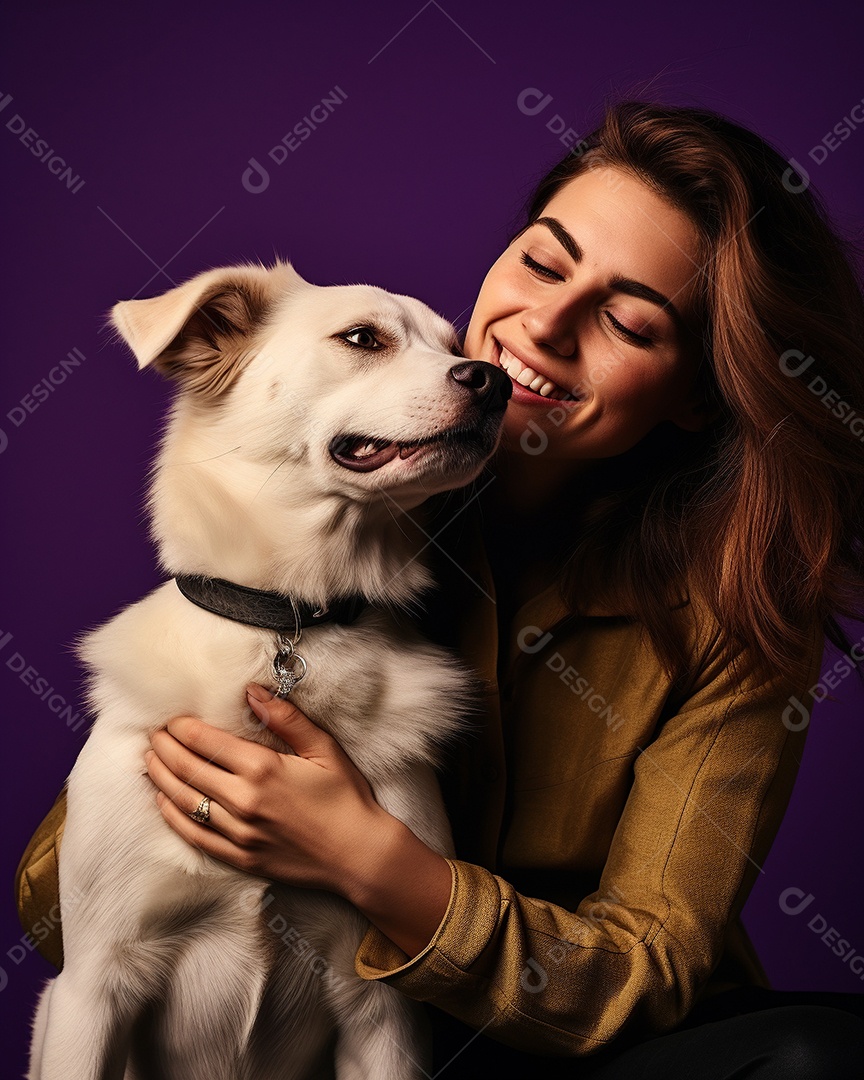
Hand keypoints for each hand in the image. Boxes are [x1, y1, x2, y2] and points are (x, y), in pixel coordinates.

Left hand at [145, 683, 394, 898]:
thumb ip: (286, 718)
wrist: (359, 854)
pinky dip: (173, 816)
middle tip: (153, 734)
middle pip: (188, 770)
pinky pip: (195, 836)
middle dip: (165, 748)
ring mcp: (239, 833)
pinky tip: (164, 801)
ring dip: (162, 779)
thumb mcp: (323, 748)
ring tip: (150, 761)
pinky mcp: (239, 858)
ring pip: (185, 802)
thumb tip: (252, 692)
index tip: (171, 718)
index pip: (207, 742)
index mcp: (263, 769)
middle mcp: (244, 801)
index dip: (183, 728)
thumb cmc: (346, 797)